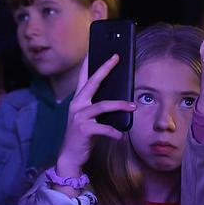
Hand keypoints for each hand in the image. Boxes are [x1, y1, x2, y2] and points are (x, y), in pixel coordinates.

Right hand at [51, 55, 133, 184]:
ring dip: (119, 105)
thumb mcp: (88, 118)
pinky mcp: (84, 130)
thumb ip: (98, 108)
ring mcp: (79, 117)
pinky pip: (104, 129)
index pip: (84, 78)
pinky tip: (121, 136)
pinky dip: (114, 132)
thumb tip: (118, 99)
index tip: (95, 49)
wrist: (70, 155)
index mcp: (78, 100)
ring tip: (133, 106)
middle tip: (115, 59)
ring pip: (102, 106)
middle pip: (92, 83)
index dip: (89, 63)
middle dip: (104, 69)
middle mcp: (77, 105)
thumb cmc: (83, 135)